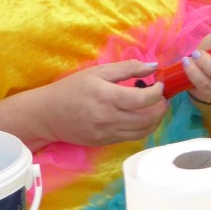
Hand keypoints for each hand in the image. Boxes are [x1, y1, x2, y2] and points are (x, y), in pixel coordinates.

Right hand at [45, 60, 169, 145]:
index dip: (158, 92)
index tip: (160, 84)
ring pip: (143, 131)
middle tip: (163, 97)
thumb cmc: (72, 89)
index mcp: (107, 97)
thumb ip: (127, 68)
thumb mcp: (98, 71)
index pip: (144, 99)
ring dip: (156, 120)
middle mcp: (109, 118)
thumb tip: (153, 67)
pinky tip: (142, 117)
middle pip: (148, 118)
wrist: (47, 115)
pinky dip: (143, 128)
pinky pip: (132, 137)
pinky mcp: (105, 142)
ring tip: (156, 108)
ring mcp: (107, 133)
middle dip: (161, 107)